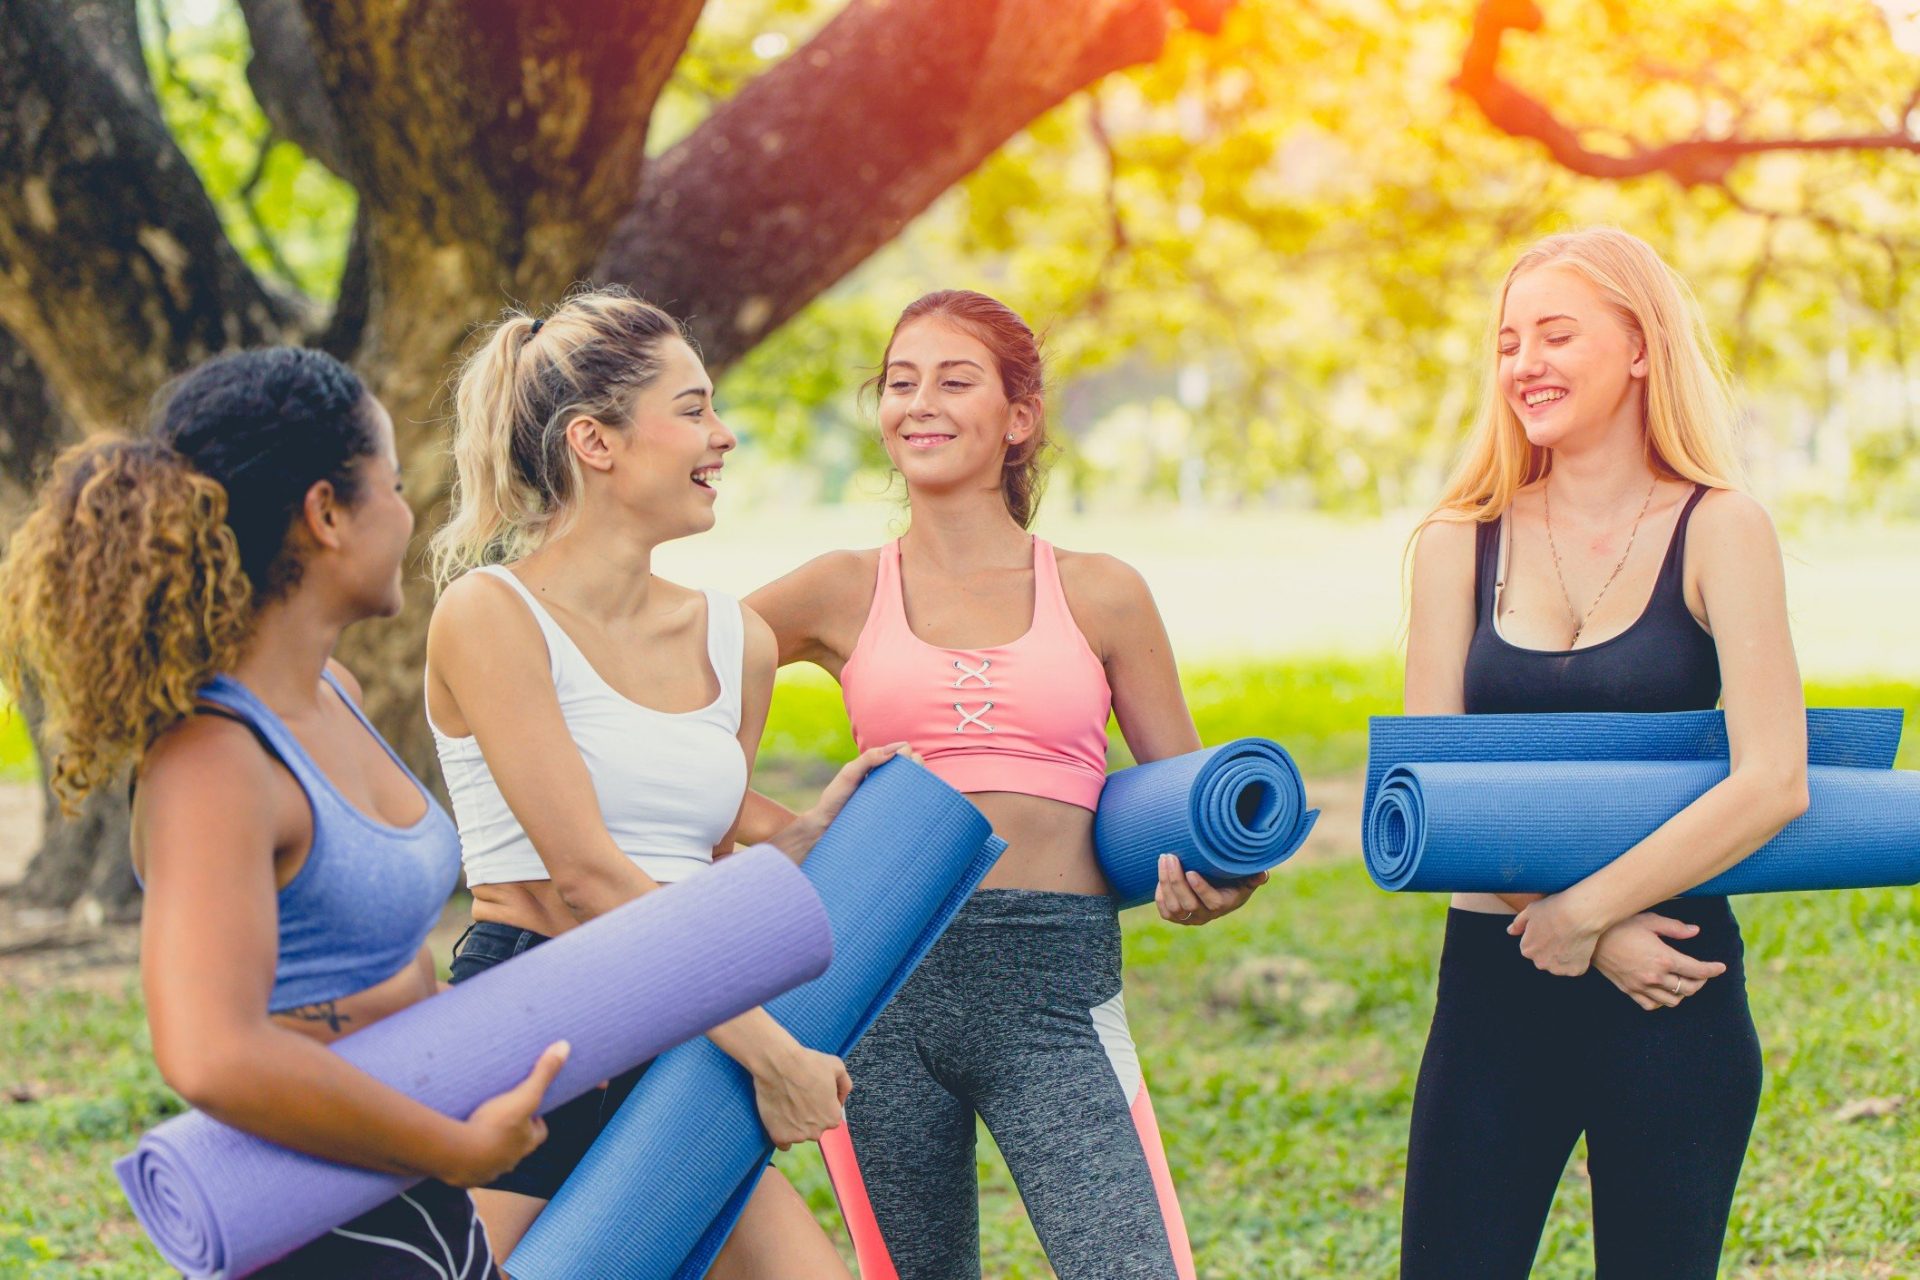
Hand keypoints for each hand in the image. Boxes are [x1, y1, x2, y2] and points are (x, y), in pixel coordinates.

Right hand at [439, 1040, 569, 1186]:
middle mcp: (510, 1161)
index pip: (539, 1133)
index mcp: (526, 1143)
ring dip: (489, 1146)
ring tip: (478, 1128)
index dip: (536, 1120)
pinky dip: (467, 1158)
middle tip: (502, 1114)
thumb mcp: (524, 1095)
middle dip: (512, 1133)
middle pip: (516, 1147)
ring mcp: (488, 1171)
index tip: (530, 1107)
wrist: (458, 1155)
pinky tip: (458, 1147)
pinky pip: (469, 1168)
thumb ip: (543, 1073)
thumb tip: (565, 1047)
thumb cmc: (495, 1126)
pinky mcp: (465, 1177)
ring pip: (493, 1159)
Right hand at [749, 1037, 852, 1150]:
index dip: (822, 1104)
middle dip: (809, 1116)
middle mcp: (817, 1131)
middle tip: (799, 1097)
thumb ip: (845, 1086)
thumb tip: (840, 1099)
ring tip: (787, 1103)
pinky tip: (780, 1119)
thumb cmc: (808, 1063)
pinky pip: (784, 1143)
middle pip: (815, 1127)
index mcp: (833, 1118)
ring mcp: (797, 1136)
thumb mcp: (837, 1067)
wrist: (778, 1063)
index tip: (812, 1094)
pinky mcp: (779, 1136)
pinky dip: (782, 1133)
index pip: (830, 1117)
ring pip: (799, 1134)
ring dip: (795, 1124)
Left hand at [783, 743, 920, 859]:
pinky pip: (913, 810)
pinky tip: (919, 803)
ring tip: (912, 787)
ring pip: (918, 787)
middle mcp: (889, 783)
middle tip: (909, 773)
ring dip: (920, 782)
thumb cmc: (835, 801)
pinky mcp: (895, 819)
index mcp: (879, 770)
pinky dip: (920, 803)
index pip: (903, 754)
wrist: (825, 830)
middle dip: (917, 765)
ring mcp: (893, 801)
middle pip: (914, 768)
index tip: (903, 759)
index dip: (907, 754)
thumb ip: (868, 759)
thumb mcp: (849, 775)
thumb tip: (896, 749)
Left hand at [1153, 855, 1267, 926]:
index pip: (1213, 902)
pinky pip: (1165, 912)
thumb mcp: (1245, 877)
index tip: (1191, 872)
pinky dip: (1160, 895)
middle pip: (1188, 904)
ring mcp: (1190, 918)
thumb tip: (1262, 875)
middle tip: (1171, 857)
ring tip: (1164, 859)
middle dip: (1176, 880)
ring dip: (1165, 882)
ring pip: (1174, 907)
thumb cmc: (1232, 879)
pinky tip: (1161, 876)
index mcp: (1224, 904)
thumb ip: (1254, 876)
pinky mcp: (1177, 918)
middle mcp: (1206, 915)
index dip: (1201, 889)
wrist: (1217, 890)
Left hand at [1506, 892, 1603, 976]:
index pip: (1531, 947)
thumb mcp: (1530, 910)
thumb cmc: (1554, 909)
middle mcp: (1539, 963)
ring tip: (1572, 939)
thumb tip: (1510, 931)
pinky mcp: (1575, 971)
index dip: (1542, 938)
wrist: (1579, 913)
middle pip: (1544, 958)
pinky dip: (1579, 960)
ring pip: (1559, 965)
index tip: (1551, 929)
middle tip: (1562, 934)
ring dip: (1564, 957)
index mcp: (1527, 950)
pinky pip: (1575, 967)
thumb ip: (1518, 923)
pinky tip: (1580, 946)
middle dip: (1551, 950)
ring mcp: (1557, 969)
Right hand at [1591, 913, 1726, 1010]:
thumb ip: (1675, 928)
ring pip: (1673, 1001)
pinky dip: (1663, 1001)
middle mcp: (1655, 976)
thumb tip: (1696, 931)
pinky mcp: (1629, 990)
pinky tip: (1663, 992)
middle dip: (1701, 982)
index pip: (1697, 970)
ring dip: (1684, 993)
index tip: (1720, 967)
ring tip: (1684, 982)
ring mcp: (1641, 986)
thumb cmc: (1620, 924)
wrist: (1590, 937)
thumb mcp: (1650, 920)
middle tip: (1702, 973)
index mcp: (1663, 958)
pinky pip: (1652, 1005)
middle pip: (1689, 988)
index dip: (1713, 970)